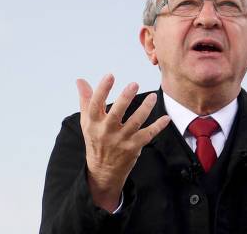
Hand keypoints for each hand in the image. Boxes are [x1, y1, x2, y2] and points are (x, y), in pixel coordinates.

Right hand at [76, 74, 170, 211]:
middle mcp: (106, 132)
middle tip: (134, 84)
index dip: (102, 89)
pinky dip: (158, 127)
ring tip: (153, 96)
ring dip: (145, 109)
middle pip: (116, 114)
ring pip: (135, 123)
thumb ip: (86, 100)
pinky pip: (148, 135)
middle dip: (125, 99)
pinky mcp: (133, 147)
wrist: (103, 171)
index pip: (95, 104)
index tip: (110, 75)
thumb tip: (80, 80)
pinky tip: (166, 118)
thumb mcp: (87, 122)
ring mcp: (121, 140)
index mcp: (94, 123)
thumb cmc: (95, 140)